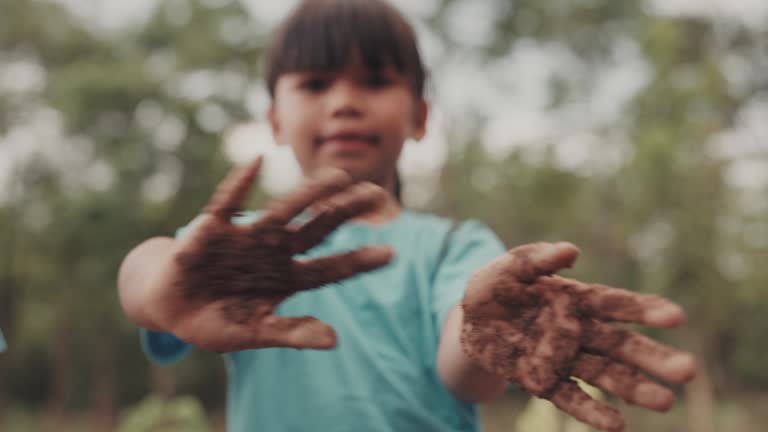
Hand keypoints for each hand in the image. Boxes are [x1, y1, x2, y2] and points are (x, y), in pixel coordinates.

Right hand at [148, 157, 393, 351]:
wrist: (169, 308)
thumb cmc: (215, 320)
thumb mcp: (254, 333)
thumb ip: (292, 332)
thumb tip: (334, 340)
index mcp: (288, 278)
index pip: (331, 268)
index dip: (358, 261)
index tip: (391, 253)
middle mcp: (274, 251)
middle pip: (316, 228)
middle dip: (344, 211)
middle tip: (377, 191)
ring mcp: (246, 237)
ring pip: (282, 212)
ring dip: (308, 195)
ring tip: (337, 177)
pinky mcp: (212, 228)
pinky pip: (226, 203)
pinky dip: (239, 185)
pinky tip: (256, 163)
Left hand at [461, 242, 695, 431]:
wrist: (468, 322)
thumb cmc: (495, 287)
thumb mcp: (509, 267)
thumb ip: (537, 259)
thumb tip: (572, 251)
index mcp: (575, 299)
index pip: (616, 305)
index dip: (644, 310)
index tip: (676, 316)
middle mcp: (577, 331)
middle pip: (621, 345)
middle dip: (653, 357)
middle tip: (687, 370)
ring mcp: (563, 359)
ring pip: (605, 375)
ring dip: (635, 389)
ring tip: (665, 402)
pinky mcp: (543, 382)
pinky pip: (571, 398)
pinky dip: (592, 411)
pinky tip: (617, 425)